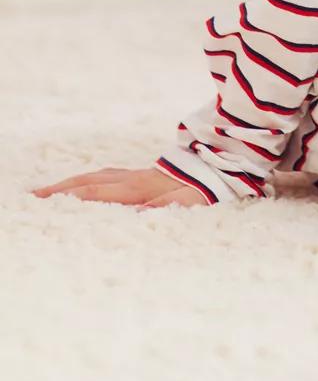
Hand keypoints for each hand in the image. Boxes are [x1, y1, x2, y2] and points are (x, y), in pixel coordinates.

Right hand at [30, 164, 209, 208]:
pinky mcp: (142, 174)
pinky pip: (107, 175)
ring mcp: (137, 174)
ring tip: (50, 191)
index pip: (99, 192)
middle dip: (61, 189)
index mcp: (140, 187)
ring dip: (71, 183)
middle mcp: (133, 178)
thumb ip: (161, 207)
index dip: (72, 196)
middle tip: (34, 196)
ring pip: (97, 176)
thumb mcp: (187, 203)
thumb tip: (136, 215)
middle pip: (90, 181)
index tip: (48, 201)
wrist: (221, 165)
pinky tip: (85, 183)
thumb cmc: (205, 189)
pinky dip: (89, 179)